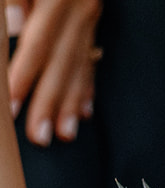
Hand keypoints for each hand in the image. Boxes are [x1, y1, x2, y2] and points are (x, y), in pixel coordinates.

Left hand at [7, 0, 101, 147]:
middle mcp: (78, 8)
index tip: (10, 106)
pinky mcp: (93, 19)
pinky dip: (86, 87)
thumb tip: (16, 24)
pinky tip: (82, 113)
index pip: (38, 43)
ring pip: (79, 64)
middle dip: (49, 102)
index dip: (24, 76)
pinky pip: (91, 58)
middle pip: (61, 63)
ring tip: (63, 135)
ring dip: (69, 104)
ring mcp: (89, 15)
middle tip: (38, 137)